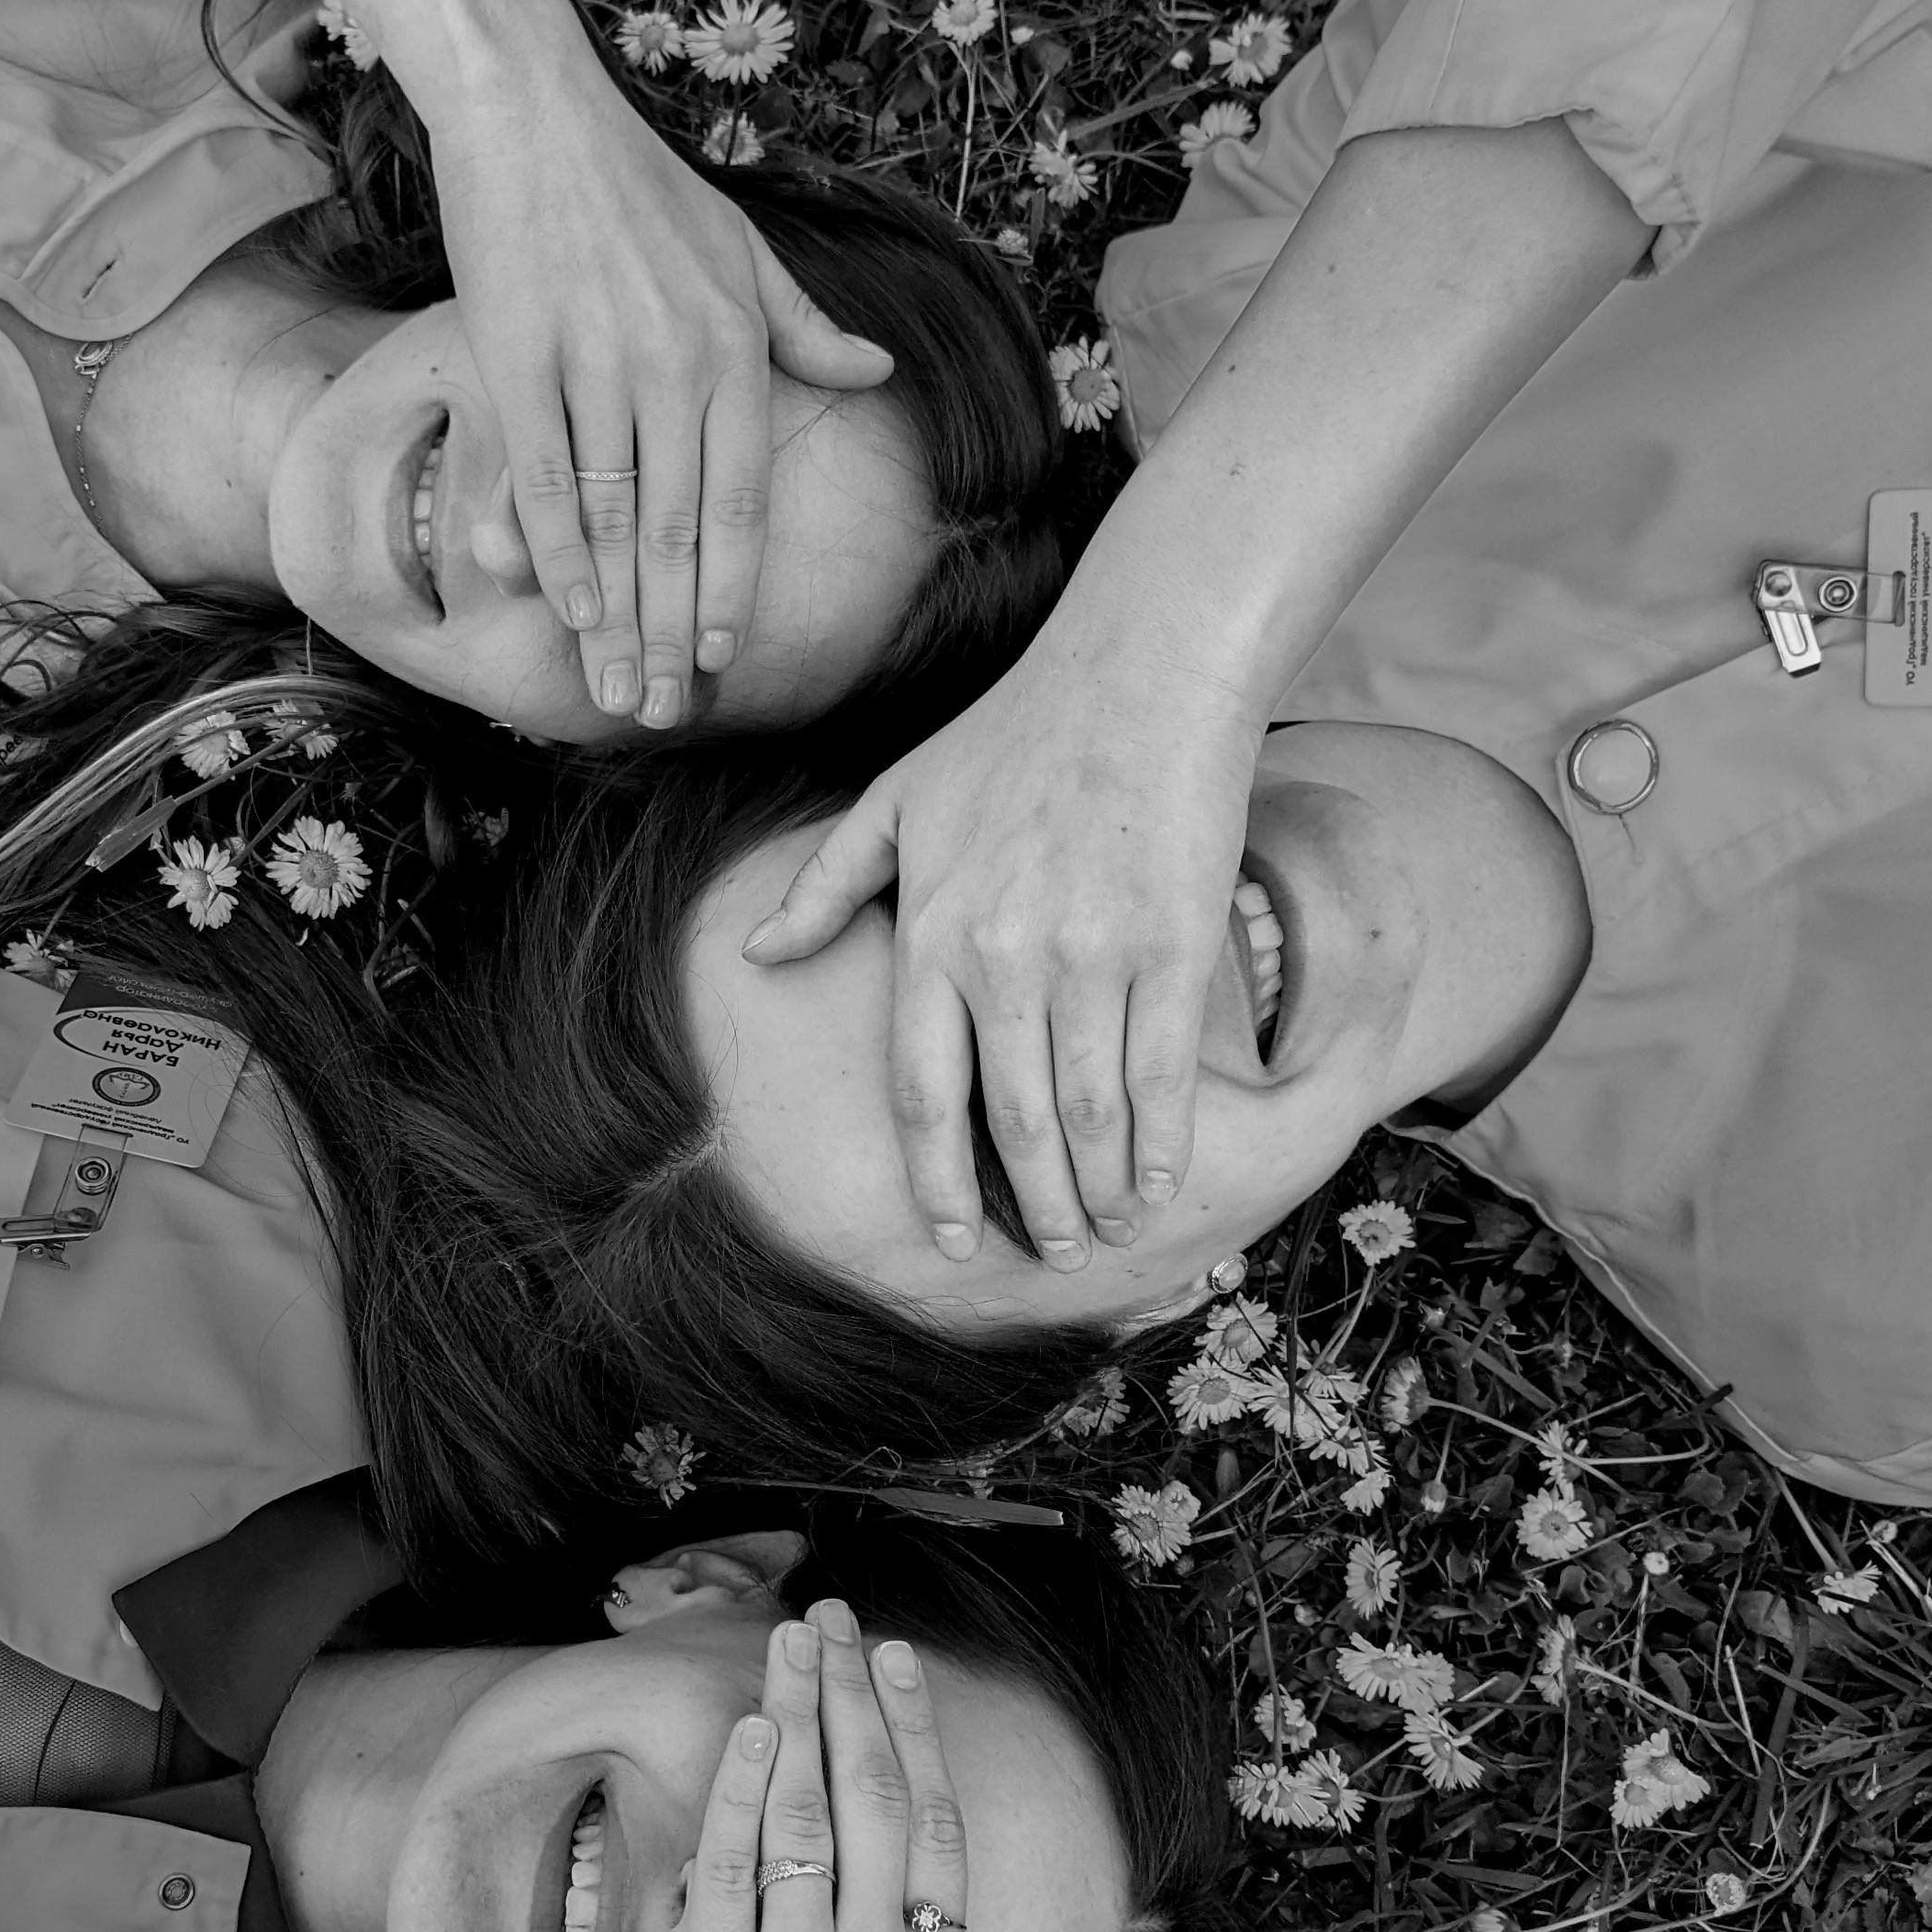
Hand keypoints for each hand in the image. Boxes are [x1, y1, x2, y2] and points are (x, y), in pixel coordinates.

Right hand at [424, 56, 889, 730]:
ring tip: (614, 689)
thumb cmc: (640, 184)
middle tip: (666, 709)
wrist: (536, 109)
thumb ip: (802, 327)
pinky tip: (567, 610)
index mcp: (735, 347)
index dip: (731, 585)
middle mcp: (675, 363)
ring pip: (614, 520)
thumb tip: (875, 376)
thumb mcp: (744, 246)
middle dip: (671, 632)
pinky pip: (547, 475)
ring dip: (614, 617)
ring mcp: (596, 362)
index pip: (742, 497)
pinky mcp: (520, 355)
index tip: (722, 655)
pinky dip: (558, 552)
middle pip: (679, 530)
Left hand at [594, 1602, 1174, 1931]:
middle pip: (881, 1804)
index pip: (947, 1847)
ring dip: (798, 1714)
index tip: (903, 1673)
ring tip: (790, 1639)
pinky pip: (735, 1867)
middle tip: (840, 1615)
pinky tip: (745, 1728)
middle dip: (858, 1697)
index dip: (924, 1746)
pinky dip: (742, 1789)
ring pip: (809, 1816)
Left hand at [741, 594, 1266, 1261]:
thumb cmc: (1013, 734)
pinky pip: (1161, 1073)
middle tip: (1048, 1257)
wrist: (1138, 674)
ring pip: (1090, 1112)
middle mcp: (1002, 960)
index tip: (951, 1237)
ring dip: (1100, 1190)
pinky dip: (1162, 1142)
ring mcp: (1090, 957)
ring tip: (1107, 1233)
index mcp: (930, 935)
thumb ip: (825, 886)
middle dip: (1033, 1206)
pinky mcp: (1172, 946)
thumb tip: (759, 952)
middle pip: (1013, 1122)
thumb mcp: (893, 800)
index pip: (922, 1092)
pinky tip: (1164, 1182)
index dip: (937, 1178)